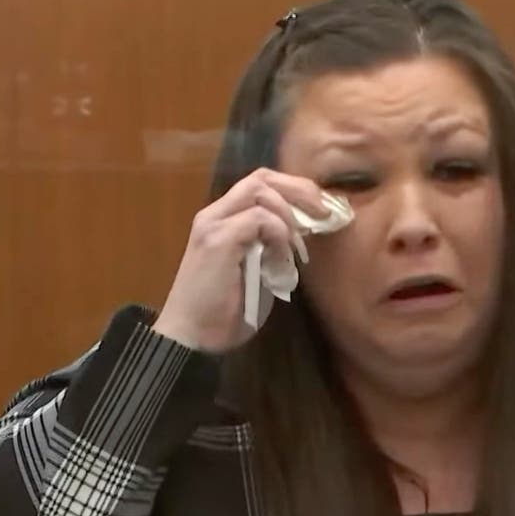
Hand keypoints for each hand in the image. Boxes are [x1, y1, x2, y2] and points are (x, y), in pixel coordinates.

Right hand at [152, 168, 329, 352]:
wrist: (191, 337)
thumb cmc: (223, 312)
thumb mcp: (257, 272)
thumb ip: (271, 248)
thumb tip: (301, 235)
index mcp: (222, 219)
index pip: (259, 184)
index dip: (293, 190)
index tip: (319, 210)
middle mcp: (214, 214)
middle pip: (261, 177)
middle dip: (299, 190)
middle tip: (323, 212)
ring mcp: (213, 224)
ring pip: (260, 191)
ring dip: (288, 215)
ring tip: (297, 246)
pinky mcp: (218, 240)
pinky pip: (259, 219)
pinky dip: (278, 234)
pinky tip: (281, 257)